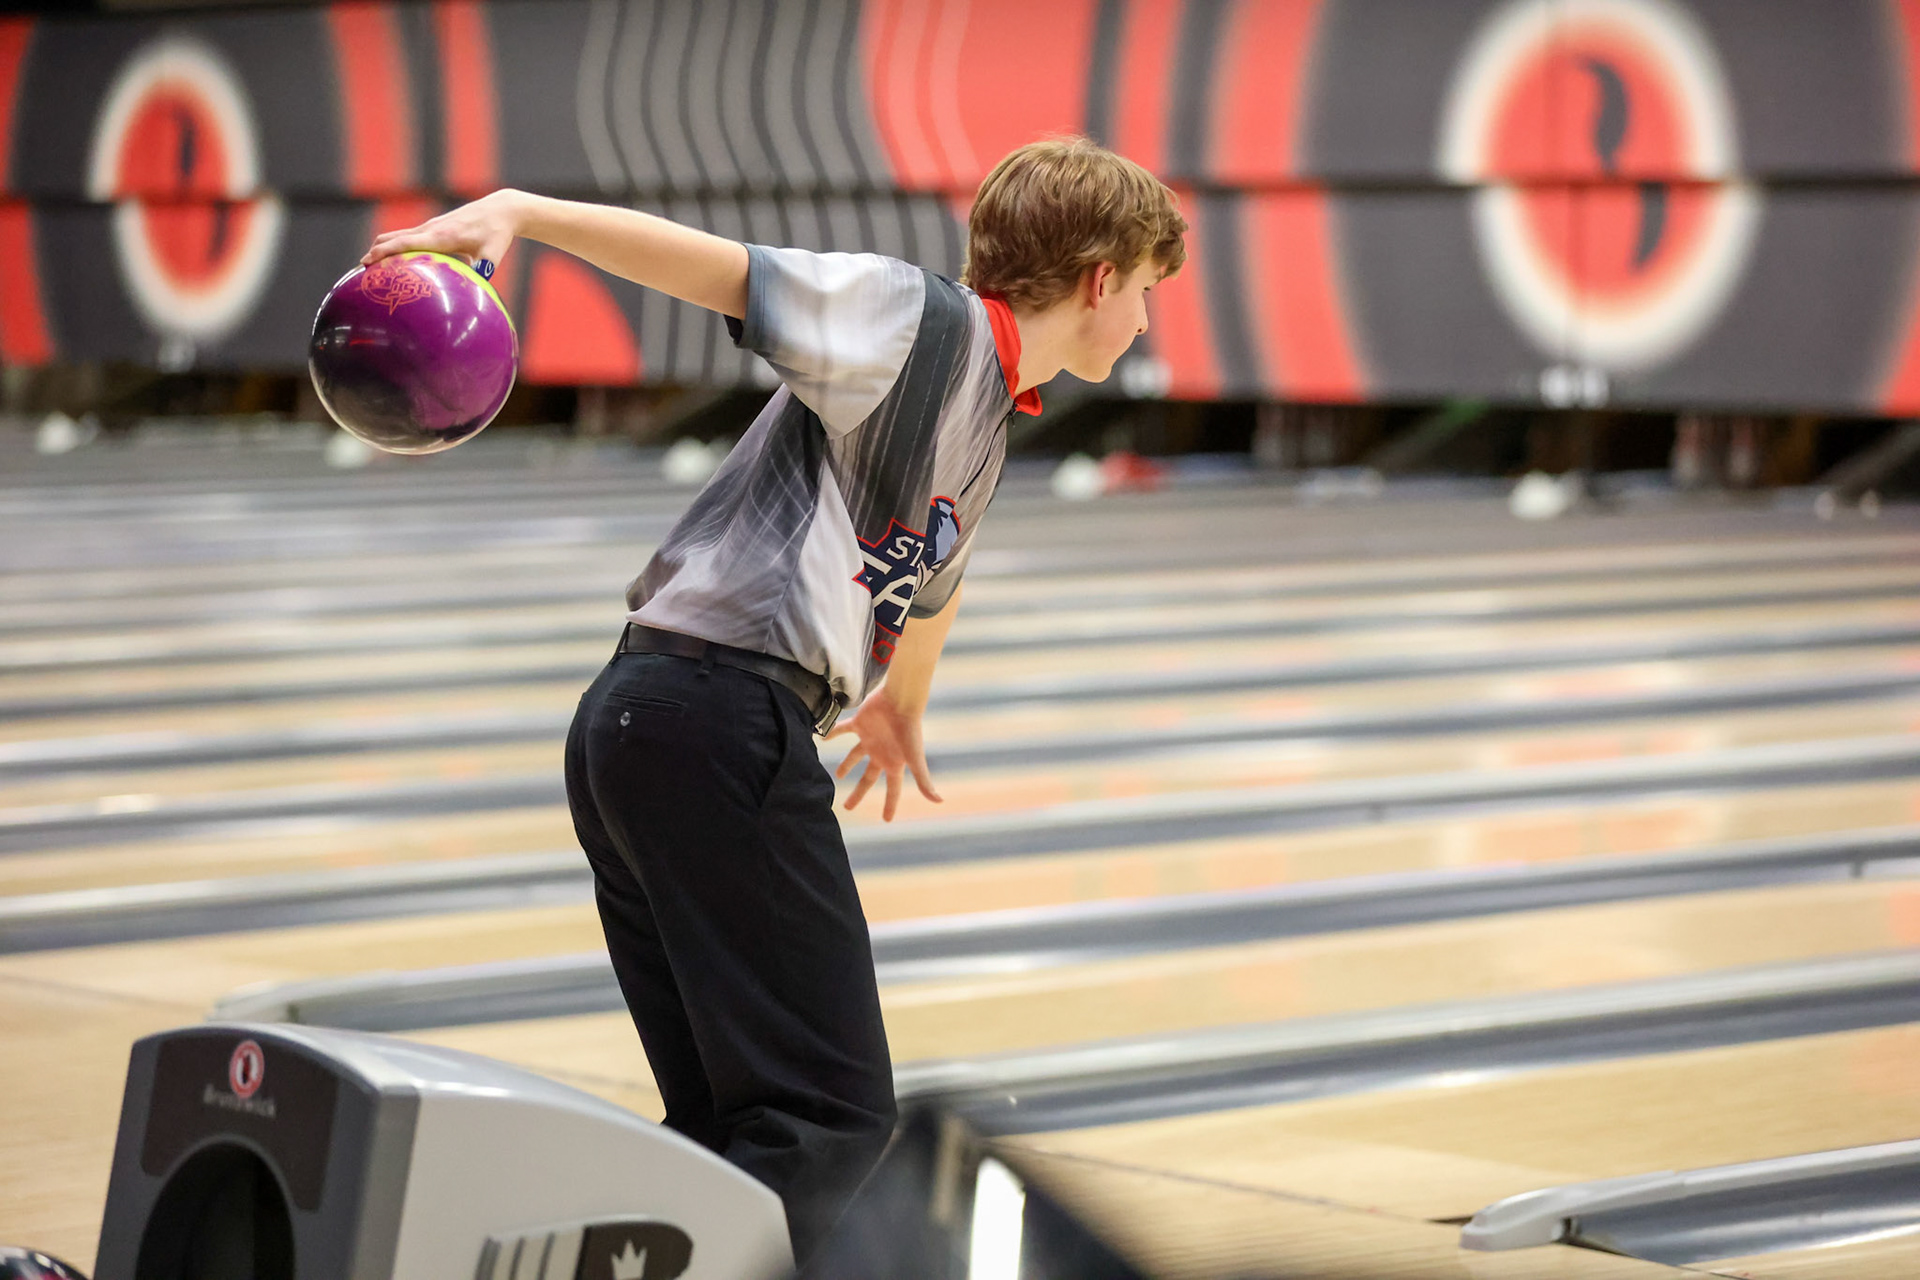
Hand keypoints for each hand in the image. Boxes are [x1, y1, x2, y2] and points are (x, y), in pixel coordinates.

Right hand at [361, 189, 525, 271]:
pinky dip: (396, 244)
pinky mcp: (436, 226)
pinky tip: (394, 260)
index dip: (385, 251)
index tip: (367, 261)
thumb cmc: (497, 234)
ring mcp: (432, 226)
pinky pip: (410, 235)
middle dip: (376, 251)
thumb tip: (475, 295)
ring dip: (383, 247)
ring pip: (399, 234)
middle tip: (360, 269)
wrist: (501, 210)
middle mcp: (432, 228)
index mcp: (442, 236)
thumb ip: (482, 272)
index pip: (406, 243)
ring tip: (370, 266)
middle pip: (394, 237)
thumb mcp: (492, 255)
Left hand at [826, 689, 940, 821]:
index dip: (889, 804)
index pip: (892, 789)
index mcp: (893, 763)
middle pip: (868, 778)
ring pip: (855, 756)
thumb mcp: (915, 758)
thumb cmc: (909, 730)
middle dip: (859, 793)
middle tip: (848, 807)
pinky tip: (823, 737)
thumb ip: (924, 780)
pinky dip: (833, 732)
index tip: (887, 820)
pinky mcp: (860, 723)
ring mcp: (870, 739)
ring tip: (838, 775)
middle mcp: (881, 753)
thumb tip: (939, 801)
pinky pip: (843, 729)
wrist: (901, 701)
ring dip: (846, 765)